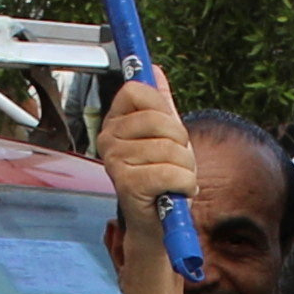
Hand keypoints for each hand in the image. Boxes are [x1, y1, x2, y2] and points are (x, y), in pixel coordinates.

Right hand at [94, 69, 195, 232]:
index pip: (137, 90)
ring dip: (186, 168)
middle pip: (160, 119)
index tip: (169, 126)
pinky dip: (185, 184)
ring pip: (171, 149)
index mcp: (115, 123)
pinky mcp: (126, 184)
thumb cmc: (161, 179)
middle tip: (176, 161)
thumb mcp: (165, 135)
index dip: (162, 106)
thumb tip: (154, 70)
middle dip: (181, 143)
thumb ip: (159, 102)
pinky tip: (176, 192)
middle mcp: (108, 139)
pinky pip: (171, 172)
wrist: (158, 224)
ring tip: (176, 180)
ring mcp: (114, 161)